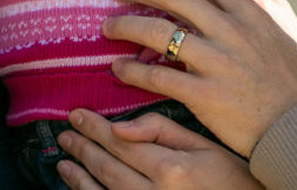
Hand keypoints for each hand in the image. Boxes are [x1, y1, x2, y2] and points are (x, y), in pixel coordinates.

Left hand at [55, 108, 260, 188]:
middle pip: (109, 168)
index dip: (96, 128)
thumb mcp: (204, 147)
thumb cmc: (231, 179)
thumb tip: (121, 127)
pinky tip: (79, 187)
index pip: (122, 144)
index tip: (77, 114)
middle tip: (65, 132)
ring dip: (80, 177)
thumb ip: (162, 132)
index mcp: (172, 170)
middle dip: (84, 148)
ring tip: (64, 160)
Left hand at [102, 0, 296, 154]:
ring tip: (108, 26)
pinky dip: (133, 70)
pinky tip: (119, 67)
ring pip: (160, 32)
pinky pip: (159, 77)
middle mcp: (231, 32)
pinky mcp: (206, 96)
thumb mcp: (280, 27)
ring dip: (127, 25)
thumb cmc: (289, 76)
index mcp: (249, 12)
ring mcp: (218, 64)